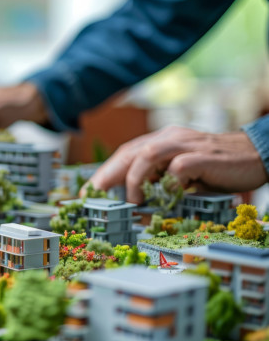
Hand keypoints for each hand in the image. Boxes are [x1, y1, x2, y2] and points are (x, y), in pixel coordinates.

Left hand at [84, 126, 267, 202]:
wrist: (257, 155)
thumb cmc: (217, 167)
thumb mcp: (182, 171)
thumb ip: (160, 178)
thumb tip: (136, 200)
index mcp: (162, 140)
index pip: (126, 153)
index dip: (105, 172)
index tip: (89, 192)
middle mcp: (169, 138)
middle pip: (129, 152)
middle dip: (108, 176)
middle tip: (95, 196)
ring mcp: (184, 145)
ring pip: (146, 156)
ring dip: (134, 181)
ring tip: (134, 203)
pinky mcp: (201, 156)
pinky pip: (176, 168)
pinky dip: (167, 184)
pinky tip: (168, 197)